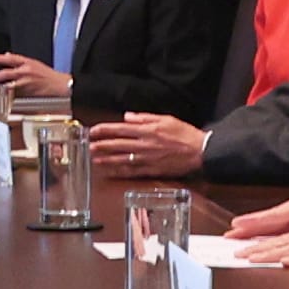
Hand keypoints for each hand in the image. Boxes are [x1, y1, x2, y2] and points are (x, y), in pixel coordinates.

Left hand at [0, 52, 73, 100]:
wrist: (61, 85)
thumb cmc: (48, 75)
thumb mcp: (34, 63)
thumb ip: (20, 61)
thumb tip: (7, 55)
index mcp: (28, 63)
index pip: (10, 58)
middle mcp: (27, 71)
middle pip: (7, 73)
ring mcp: (28, 83)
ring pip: (10, 85)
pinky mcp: (29, 93)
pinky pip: (16, 94)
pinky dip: (9, 96)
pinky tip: (2, 97)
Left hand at [87, 114, 204, 178]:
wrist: (199, 151)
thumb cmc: (184, 133)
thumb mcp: (165, 119)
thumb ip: (144, 117)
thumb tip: (127, 116)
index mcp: (147, 130)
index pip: (120, 129)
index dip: (105, 130)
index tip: (93, 130)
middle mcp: (144, 144)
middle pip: (117, 145)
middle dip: (101, 145)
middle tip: (89, 146)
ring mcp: (147, 159)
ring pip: (122, 159)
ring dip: (107, 159)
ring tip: (95, 159)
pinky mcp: (152, 170)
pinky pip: (132, 171)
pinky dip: (120, 172)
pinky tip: (111, 171)